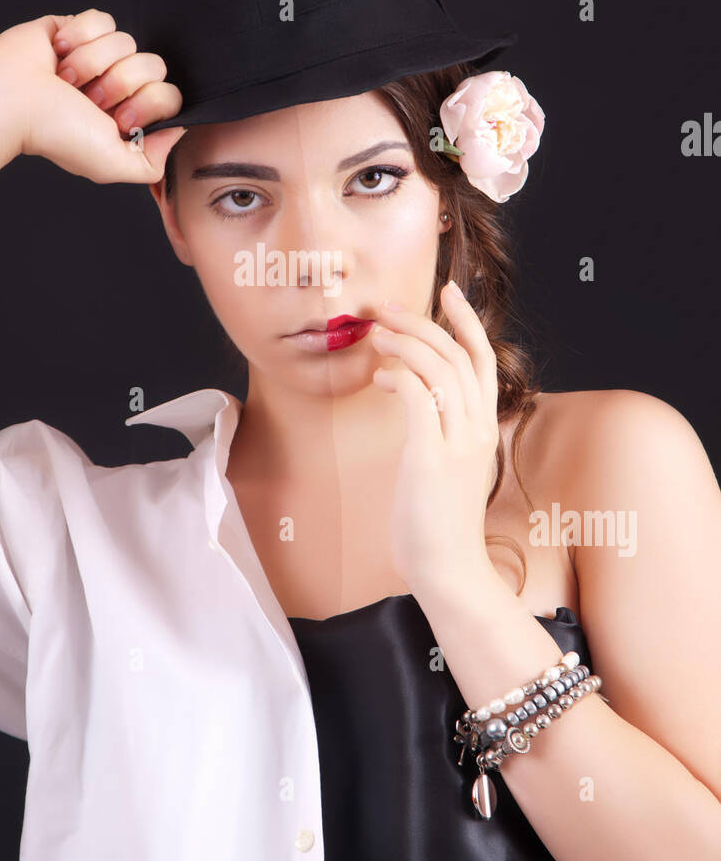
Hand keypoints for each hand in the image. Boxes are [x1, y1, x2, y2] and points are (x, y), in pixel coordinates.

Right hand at [0, 10, 185, 183]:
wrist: (11, 102)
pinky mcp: (78, 28)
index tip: (117, 120)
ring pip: (127, 41)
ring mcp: (98, 56)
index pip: (169, 96)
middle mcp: (116, 85)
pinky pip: (103, 20)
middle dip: (118, 83)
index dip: (146, 105)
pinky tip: (58, 54)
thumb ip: (153, 162)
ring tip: (66, 80)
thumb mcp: (112, 165)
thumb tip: (178, 132)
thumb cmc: (54, 134)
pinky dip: (79, 36)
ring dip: (91, 63)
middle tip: (87, 99)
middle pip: (154, 65)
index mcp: (127, 115)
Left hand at [370, 281, 500, 591]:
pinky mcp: (431, 458)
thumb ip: (438, 430)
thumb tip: (412, 396)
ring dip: (406, 342)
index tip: (447, 291)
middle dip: (425, 320)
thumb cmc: (438, 521)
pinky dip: (398, 378)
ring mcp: (457, 443)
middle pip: (460, 354)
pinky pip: (419, 399)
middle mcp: (476, 428)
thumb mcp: (446, 465)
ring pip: (440, 369)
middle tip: (388, 306)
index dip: (467, 320)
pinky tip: (378, 377)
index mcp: (482, 427)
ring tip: (377, 332)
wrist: (447, 568)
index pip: (483, 358)